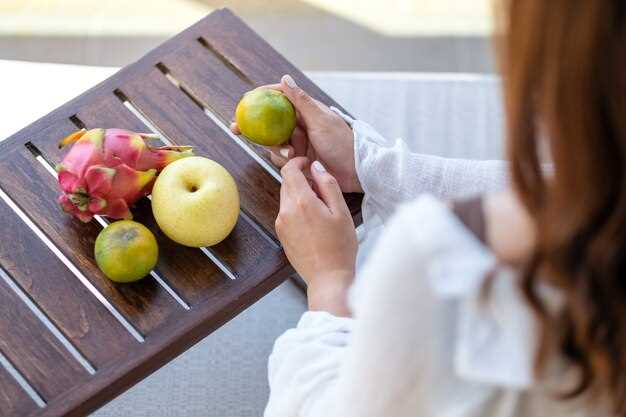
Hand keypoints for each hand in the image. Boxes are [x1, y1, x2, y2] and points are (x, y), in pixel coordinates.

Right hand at [231, 75, 362, 192]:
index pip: (277, 98)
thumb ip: (301, 101)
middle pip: (268, 123)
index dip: (258, 99)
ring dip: (277, 149)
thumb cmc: (342, 143)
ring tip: (293, 155)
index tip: (243, 102)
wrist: (355, 172)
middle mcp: (299, 125)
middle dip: (254, 127)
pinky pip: (282, 159)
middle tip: (236, 129)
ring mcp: (299, 142)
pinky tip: (297, 163)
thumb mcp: (320, 120)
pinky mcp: (299, 159)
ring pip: (273, 143)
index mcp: (305, 110)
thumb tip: (285, 79)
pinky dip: (285, 162)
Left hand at [276, 157, 357, 316]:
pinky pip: (286, 213)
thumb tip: (316, 167)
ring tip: (321, 210)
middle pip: (286, 184)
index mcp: (301, 202)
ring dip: (300, 196)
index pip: (289, 170)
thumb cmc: (340, 246)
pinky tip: (314, 223)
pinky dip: (297, 210)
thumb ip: (328, 185)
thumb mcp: (341, 211)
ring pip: (286, 199)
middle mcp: (286, 211)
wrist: (328, 278)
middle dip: (301, 180)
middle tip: (322, 190)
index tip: (308, 164)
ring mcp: (281, 224)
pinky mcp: (281, 235)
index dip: (298, 162)